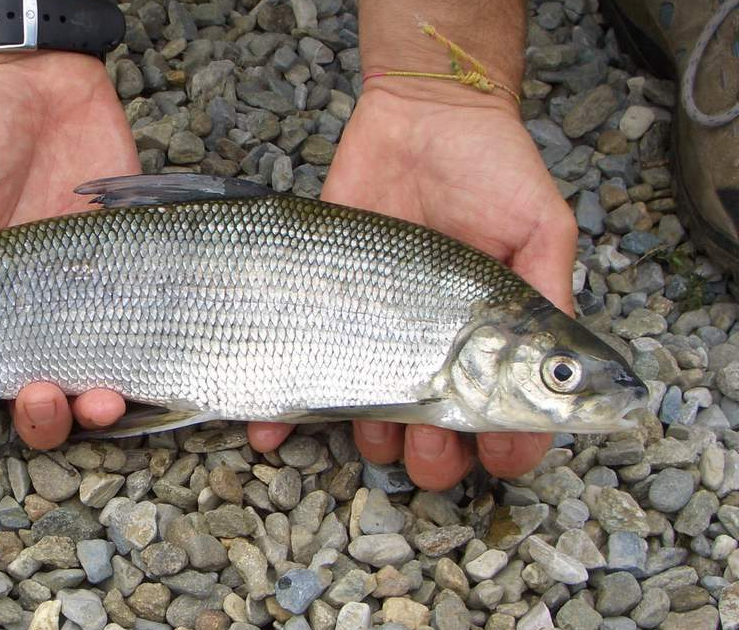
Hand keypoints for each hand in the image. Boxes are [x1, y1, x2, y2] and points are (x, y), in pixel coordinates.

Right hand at [0, 51, 138, 448]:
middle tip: (37, 398)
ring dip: (89, 409)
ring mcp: (82, 291)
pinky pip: (140, 331)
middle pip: (34, 391)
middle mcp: (29, 305)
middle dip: (37, 417)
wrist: (41, 71)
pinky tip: (133, 380)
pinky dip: (140, 370)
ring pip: (89, 378)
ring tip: (96, 401)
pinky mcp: (131, 267)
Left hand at [248, 82, 575, 489]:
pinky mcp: (321, 312)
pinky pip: (300, 376)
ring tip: (376, 435)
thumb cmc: (490, 167)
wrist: (418, 115)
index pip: (505, 415)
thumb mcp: (539, 224)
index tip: (502, 457)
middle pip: (437, 434)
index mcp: (491, 340)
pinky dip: (280, 415)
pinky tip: (271, 431)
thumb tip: (562, 369)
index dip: (509, 447)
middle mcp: (431, 347)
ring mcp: (373, 335)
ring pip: (371, 419)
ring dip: (372, 442)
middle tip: (433, 444)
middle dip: (437, 457)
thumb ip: (546, 291)